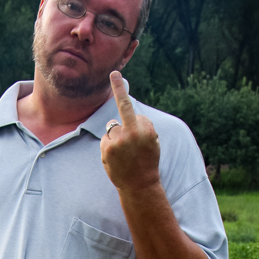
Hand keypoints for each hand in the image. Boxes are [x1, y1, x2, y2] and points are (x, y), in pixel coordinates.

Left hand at [101, 71, 160, 191]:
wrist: (140, 184)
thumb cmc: (148, 160)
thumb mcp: (152, 140)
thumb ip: (142, 126)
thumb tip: (126, 117)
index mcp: (144, 129)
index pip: (128, 105)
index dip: (120, 89)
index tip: (113, 74)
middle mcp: (130, 133)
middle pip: (121, 114)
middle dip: (120, 100)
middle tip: (117, 86)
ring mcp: (117, 141)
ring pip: (112, 128)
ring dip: (116, 135)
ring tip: (124, 151)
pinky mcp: (107, 149)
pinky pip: (106, 139)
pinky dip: (110, 145)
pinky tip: (117, 156)